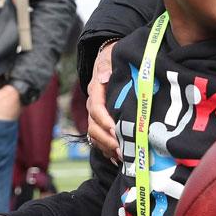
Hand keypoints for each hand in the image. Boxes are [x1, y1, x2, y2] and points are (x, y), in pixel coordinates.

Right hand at [86, 41, 119, 163]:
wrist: (110, 61)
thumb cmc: (113, 59)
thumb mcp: (109, 57)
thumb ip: (106, 65)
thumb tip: (103, 77)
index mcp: (95, 90)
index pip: (96, 108)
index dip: (105, 120)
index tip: (116, 129)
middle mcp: (93, 105)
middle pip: (94, 127)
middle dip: (107, 140)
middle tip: (122, 150)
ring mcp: (96, 115)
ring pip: (95, 136)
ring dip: (108, 147)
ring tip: (123, 157)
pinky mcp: (102, 122)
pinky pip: (100, 139)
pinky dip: (108, 150)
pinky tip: (119, 159)